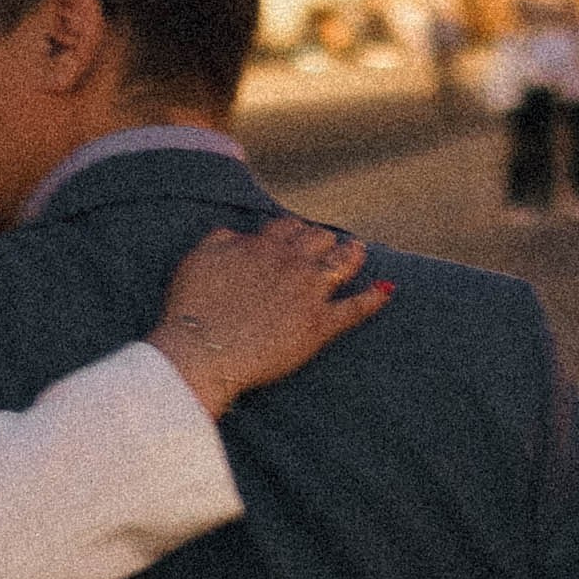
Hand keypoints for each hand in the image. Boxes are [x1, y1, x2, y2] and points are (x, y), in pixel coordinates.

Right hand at [150, 220, 391, 416]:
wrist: (203, 351)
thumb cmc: (191, 308)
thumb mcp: (197, 259)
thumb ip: (221, 239)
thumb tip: (238, 234)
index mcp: (262, 245)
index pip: (287, 226)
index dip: (293, 230)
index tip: (296, 236)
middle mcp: (291, 263)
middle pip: (318, 238)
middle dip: (322, 239)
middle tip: (327, 244)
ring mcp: (309, 294)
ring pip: (342, 263)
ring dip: (352, 254)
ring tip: (359, 251)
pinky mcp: (320, 326)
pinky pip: (356, 309)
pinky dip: (374, 299)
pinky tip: (387, 290)